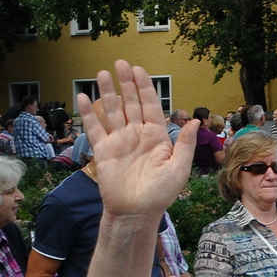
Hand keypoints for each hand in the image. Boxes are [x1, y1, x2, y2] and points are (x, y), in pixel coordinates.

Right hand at [77, 62, 195, 218]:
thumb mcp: (179, 168)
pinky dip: (88, 113)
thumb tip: (194, 120)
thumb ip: (185, 144)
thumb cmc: (161, 193)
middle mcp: (136, 135)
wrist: (137, 213)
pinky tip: (83, 97)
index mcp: (156, 137)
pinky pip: (94, 129)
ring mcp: (119, 142)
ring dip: (106, 93)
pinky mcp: (103, 151)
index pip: (150, 106)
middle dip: (125, 83)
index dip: (144, 87)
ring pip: (112, 111)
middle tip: (120, 63)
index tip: (139, 70)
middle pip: (130, 103)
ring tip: (102, 74)